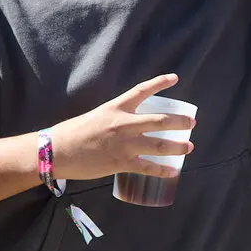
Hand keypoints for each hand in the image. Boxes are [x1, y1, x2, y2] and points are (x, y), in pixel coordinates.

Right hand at [49, 74, 195, 180]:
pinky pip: (148, 167)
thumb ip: (114, 119)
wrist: (58, 151)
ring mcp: (125, 144)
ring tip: (189, 147)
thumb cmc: (73, 133)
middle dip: (180, 122)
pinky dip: (162, 170)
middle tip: (192, 123)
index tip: (175, 78)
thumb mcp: (96, 116)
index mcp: (116, 107)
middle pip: (160, 121)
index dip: (161, 83)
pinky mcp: (122, 163)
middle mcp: (124, 123)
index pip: (143, 90)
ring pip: (159, 145)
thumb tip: (128, 126)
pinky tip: (172, 172)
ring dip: (178, 147)